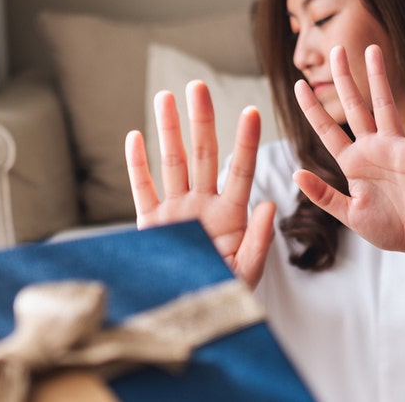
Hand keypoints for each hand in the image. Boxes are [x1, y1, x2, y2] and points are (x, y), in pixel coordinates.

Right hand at [125, 80, 274, 287]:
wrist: (187, 319)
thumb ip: (259, 241)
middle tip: (198, 86)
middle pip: (202, 155)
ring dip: (168, 130)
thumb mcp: (246, 272)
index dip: (245, 141)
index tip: (252, 111)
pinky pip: (141, 188)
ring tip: (166, 97)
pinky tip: (135, 136)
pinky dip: (136, 164)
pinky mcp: (149, 225)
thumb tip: (269, 205)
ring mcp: (174, 212)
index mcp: (230, 215)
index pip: (240, 170)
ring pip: (170, 162)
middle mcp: (202, 206)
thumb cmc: (223, 297)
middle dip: (200, 120)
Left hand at [293, 45, 404, 260]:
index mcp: (352, 162)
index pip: (327, 129)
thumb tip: (295, 173)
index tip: (298, 84)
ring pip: (384, 106)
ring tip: (373, 49)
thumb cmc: (388, 227)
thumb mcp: (348, 213)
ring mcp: (396, 148)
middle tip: (336, 49)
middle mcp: (372, 148)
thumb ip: (323, 195)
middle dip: (344, 79)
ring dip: (378, 78)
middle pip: (354, 107)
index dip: (312, 108)